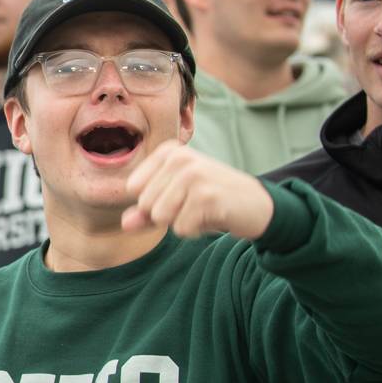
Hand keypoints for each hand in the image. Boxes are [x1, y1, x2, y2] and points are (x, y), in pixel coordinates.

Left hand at [122, 141, 272, 239]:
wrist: (256, 205)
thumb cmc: (209, 201)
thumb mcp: (173, 202)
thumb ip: (145, 213)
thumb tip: (126, 223)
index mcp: (168, 152)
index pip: (133, 188)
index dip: (151, 202)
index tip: (178, 195)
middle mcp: (180, 158)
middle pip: (146, 204)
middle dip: (167, 214)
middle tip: (194, 204)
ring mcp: (194, 175)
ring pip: (160, 217)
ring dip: (181, 222)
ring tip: (201, 210)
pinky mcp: (207, 196)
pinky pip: (180, 228)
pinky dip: (194, 230)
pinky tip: (212, 217)